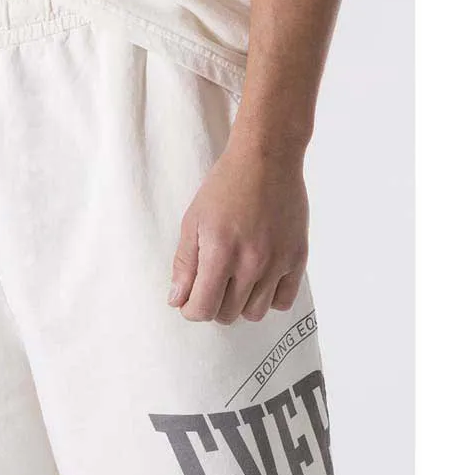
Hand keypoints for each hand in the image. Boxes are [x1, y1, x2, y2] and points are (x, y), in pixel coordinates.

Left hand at [168, 146, 308, 323]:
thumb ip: (185, 264)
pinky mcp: (298, 258)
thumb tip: (177, 300)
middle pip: (227, 314)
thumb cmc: (225, 187)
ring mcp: (278, 262)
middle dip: (212, 305)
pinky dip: (268, 298)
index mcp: (220, 253)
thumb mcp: (193, 221)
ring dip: (240, 305)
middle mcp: (251, 262)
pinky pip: (284, 301)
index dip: (190, 310)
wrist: (267, 159)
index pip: (203, 309)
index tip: (188, 300)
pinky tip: (259, 280)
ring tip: (235, 282)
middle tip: (210, 285)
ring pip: (255, 313)